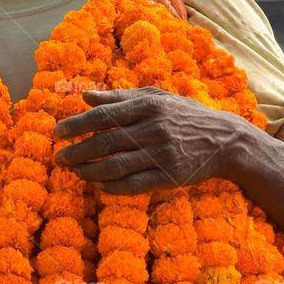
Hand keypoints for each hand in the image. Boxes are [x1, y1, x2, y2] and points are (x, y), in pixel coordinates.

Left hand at [53, 87, 244, 193]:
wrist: (224, 141)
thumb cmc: (184, 116)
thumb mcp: (156, 98)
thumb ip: (119, 97)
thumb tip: (84, 96)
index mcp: (148, 106)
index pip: (104, 115)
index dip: (77, 124)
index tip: (58, 132)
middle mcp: (153, 129)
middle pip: (105, 142)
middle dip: (77, 151)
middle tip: (60, 158)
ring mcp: (161, 154)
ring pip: (116, 166)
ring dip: (90, 171)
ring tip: (75, 172)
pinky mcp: (168, 176)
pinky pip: (133, 184)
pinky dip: (112, 187)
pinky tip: (99, 186)